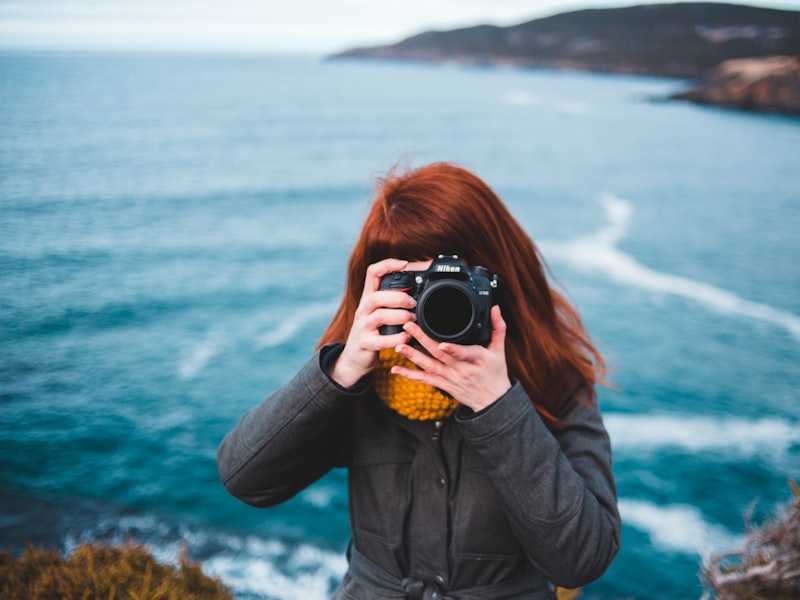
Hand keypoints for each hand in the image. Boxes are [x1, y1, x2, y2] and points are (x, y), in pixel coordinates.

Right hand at [330, 258, 417, 387]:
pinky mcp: (365, 343)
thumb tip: (417, 293)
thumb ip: (391, 302)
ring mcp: (362, 327)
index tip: (404, 263)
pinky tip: (407, 337)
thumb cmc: (373, 332)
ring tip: (412, 320)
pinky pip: (383, 340)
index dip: (387, 265)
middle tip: (413, 304)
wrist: (354, 358)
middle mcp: (362, 309)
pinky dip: (399, 338)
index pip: (372, 273)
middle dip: (399, 298)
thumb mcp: (378, 312)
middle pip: (377, 296)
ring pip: (380, 315)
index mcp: (367, 298)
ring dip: (401, 316)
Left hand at [392, 305, 511, 411]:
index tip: (441, 344)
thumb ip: (498, 327)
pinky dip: (409, 375)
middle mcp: (461, 370)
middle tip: (409, 327)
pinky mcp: (443, 385)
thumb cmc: (495, 373)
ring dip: (412, 357)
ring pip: (429, 367)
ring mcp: (450, 378)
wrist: (492, 401)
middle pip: (440, 354)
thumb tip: (496, 308)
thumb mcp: (499, 350)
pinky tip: (396, 369)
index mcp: (476, 359)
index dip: (452, 349)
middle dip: (422, 340)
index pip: (464, 353)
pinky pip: (424, 380)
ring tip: (398, 346)